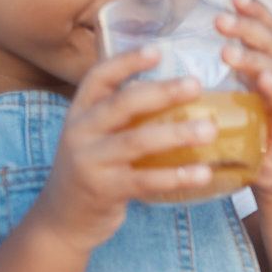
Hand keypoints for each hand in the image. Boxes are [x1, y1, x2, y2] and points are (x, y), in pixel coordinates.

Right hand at [33, 48, 214, 247]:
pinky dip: (176, 175)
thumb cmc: (91, 170)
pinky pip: (145, 181)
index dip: (127, 61)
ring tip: (210, 129)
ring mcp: (89, 162)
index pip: (98, 78)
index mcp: (80, 113)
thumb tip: (178, 92)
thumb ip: (123, 117)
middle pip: (122, 104)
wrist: (60, 221)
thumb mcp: (95, 137)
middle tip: (196, 84)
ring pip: (136, 141)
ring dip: (177, 134)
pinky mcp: (103, 191)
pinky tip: (203, 173)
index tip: (159, 50)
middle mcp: (80, 133)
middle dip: (161, 92)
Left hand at [215, 0, 271, 194]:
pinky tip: (266, 81)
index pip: (264, 28)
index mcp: (263, 65)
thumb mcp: (223, 98)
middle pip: (269, 41)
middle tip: (221, 20)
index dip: (252, 10)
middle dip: (246, 27)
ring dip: (253, 57)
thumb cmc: (241, 134)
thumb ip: (204, 77)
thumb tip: (154, 60)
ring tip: (229, 52)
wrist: (269, 174)